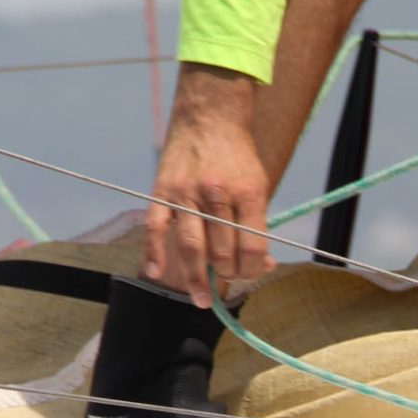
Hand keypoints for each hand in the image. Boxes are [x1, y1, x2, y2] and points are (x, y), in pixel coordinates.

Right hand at [143, 63, 272, 306]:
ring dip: (197, 279)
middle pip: (223, 252)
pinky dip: (153, 253)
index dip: (253, 270)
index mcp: (248, 193)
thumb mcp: (258, 186)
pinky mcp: (162, 191)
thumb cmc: (237, 158)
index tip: (250, 274)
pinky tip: (156, 274)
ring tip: (200, 300)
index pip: (252, 247)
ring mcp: (187, 193)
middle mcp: (217, 193)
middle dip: (227, 274)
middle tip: (227, 280)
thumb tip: (263, 266)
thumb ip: (258, 226)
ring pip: (192, 247)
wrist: (209, 117)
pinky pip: (155, 228)